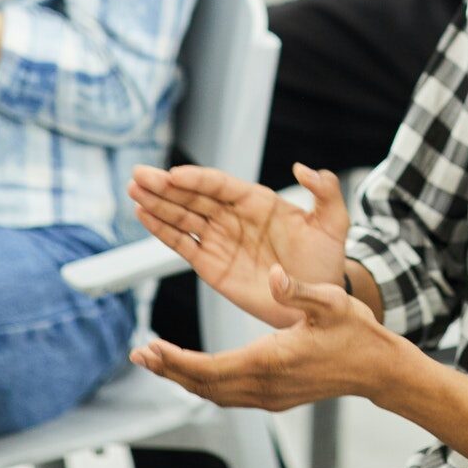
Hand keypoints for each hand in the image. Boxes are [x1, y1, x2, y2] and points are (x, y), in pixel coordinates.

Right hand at [128, 162, 349, 329]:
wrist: (317, 299)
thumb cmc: (326, 259)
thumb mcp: (333, 222)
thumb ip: (325, 192)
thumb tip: (304, 168)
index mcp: (258, 202)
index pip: (221, 185)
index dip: (197, 180)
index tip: (174, 175)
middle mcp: (234, 217)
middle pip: (194, 197)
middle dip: (165, 187)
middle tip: (138, 175)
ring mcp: (221, 240)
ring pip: (183, 218)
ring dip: (157, 205)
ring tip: (134, 191)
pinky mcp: (212, 266)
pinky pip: (183, 245)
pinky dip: (163, 231)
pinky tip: (144, 217)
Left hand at [131, 264, 403, 410]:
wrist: (376, 368)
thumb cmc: (355, 332)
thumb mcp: (331, 302)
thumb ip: (298, 290)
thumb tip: (272, 276)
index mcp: (271, 360)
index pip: (210, 368)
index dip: (176, 360)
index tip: (151, 347)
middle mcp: (265, 386)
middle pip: (203, 386)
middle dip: (169, 370)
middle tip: (140, 354)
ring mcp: (268, 396)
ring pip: (213, 394)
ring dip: (183, 378)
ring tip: (156, 360)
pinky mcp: (272, 398)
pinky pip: (228, 395)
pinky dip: (204, 382)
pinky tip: (193, 369)